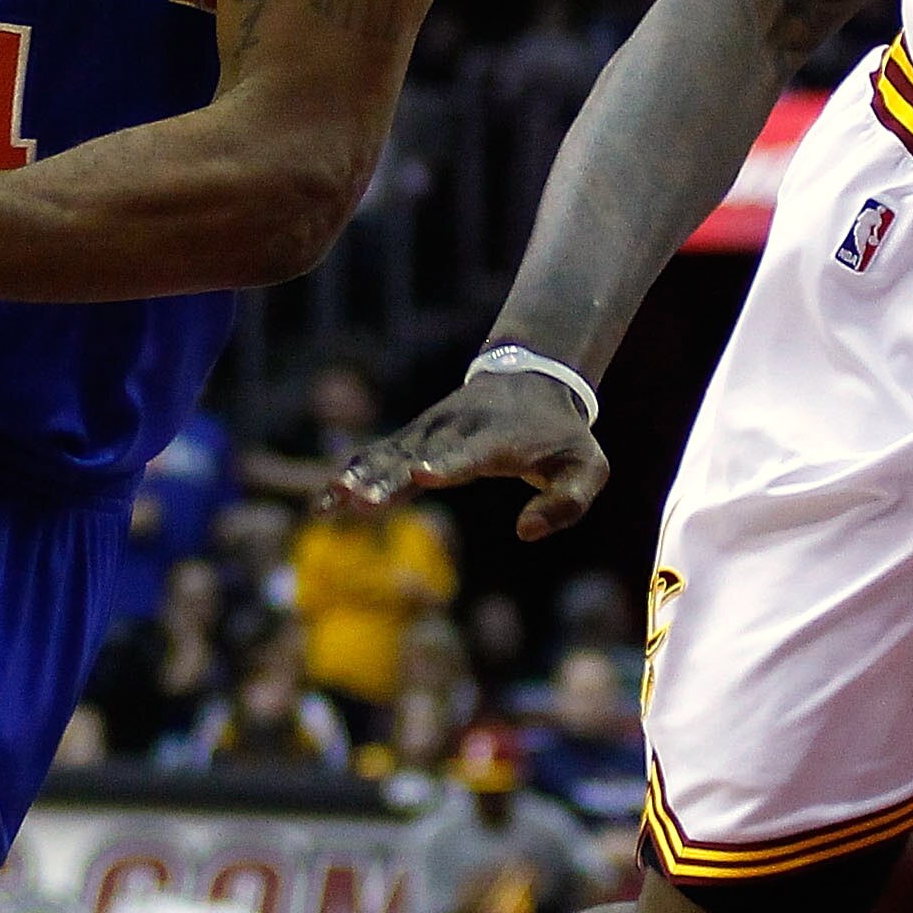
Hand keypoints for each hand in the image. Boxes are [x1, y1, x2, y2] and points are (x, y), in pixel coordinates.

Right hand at [331, 368, 608, 539]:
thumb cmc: (562, 435)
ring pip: (390, 454)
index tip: (422, 476)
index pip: (469, 454)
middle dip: (390, 479)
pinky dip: (352, 475)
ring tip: (332, 502)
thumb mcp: (588, 467)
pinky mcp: (415, 437)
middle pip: (417, 456)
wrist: (533, 379)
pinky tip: (323, 502)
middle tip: (362, 501)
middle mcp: (455, 431)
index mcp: (497, 439)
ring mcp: (430, 431)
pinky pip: (379, 455)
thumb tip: (524, 533)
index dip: (446, 465)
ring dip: (361, 478)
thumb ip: (567, 503)